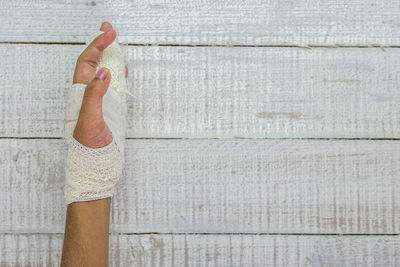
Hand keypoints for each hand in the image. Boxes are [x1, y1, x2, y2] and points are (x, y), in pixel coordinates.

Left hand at [72, 22, 127, 147]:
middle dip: (101, 44)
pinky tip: (121, 71)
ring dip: (109, 57)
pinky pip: (112, 85)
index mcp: (81, 92)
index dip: (97, 45)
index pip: (87, 62)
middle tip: (110, 29)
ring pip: (103, 72)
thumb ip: (94, 96)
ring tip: (115, 45)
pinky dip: (117, 73)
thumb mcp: (90, 119)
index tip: (109, 33)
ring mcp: (100, 99)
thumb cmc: (89, 143)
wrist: (96, 161)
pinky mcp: (109, 107)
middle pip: (93, 62)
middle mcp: (89, 92)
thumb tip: (103, 72)